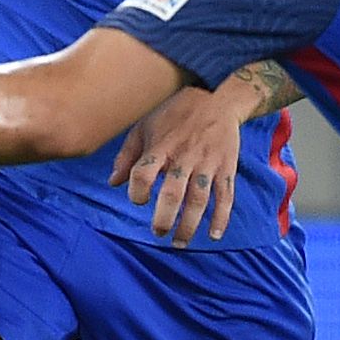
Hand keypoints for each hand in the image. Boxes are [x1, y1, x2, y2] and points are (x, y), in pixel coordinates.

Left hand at [109, 83, 247, 245]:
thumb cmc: (174, 113)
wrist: (217, 97)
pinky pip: (225, 196)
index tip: (139, 200)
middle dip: (164, 218)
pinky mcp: (226, 167)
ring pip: (199, 200)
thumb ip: (128, 155)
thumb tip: (113, 183)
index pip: (143, 174)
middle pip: (173, 193)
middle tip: (158, 232)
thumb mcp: (145, 125)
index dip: (137, 192)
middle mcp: (184, 156)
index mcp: (160, 146)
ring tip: (179, 242)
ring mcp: (207, 163)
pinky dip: (221, 218)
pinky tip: (213, 235)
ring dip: (189, 225)